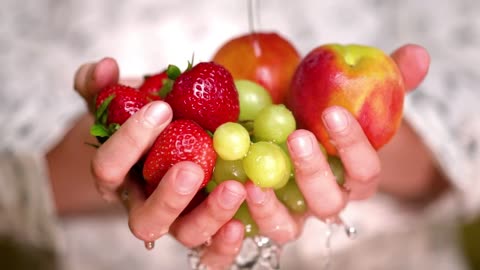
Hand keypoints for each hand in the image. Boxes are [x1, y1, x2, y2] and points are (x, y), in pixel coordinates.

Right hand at [74, 58, 245, 269]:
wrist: (173, 139)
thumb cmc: (147, 123)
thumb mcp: (123, 101)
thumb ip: (104, 86)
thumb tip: (104, 66)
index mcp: (118, 178)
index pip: (110, 169)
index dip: (130, 142)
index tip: (161, 108)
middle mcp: (144, 206)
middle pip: (146, 221)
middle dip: (167, 196)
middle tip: (191, 167)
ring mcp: (178, 222)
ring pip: (185, 236)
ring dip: (209, 217)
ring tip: (235, 188)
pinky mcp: (207, 231)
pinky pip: (212, 253)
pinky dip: (225, 245)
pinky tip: (242, 224)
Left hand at [242, 44, 430, 243]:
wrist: (288, 125)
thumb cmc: (323, 112)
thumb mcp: (352, 91)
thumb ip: (388, 78)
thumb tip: (418, 55)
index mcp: (354, 175)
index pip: (365, 171)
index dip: (353, 146)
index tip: (333, 113)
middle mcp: (327, 199)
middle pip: (330, 203)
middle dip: (314, 172)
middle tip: (297, 137)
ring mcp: (295, 213)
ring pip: (292, 227)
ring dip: (275, 208)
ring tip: (255, 180)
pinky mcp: (265, 217)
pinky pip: (260, 229)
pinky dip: (250, 216)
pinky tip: (237, 187)